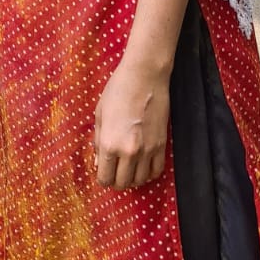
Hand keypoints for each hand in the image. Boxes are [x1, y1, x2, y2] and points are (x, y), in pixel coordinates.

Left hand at [93, 56, 169, 188]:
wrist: (144, 76)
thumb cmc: (118, 90)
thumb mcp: (100, 114)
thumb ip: (98, 141)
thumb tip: (99, 162)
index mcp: (109, 144)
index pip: (105, 178)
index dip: (103, 178)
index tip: (104, 172)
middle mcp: (128, 152)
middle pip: (122, 183)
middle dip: (117, 181)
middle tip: (115, 172)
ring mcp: (147, 150)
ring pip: (140, 181)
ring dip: (133, 179)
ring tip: (129, 169)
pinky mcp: (161, 145)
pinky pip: (157, 171)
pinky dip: (149, 173)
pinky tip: (144, 166)